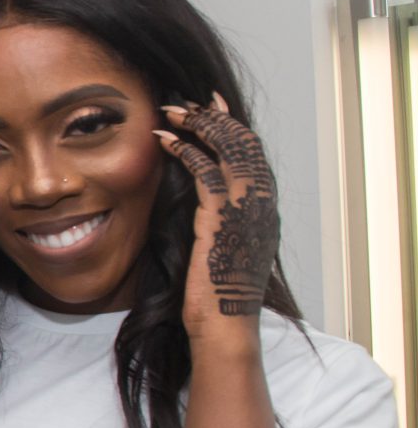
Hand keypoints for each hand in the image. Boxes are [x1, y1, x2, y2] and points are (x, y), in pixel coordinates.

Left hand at [155, 94, 279, 341]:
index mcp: (265, 210)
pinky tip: (163, 141)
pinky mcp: (223, 217)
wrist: (224, 327)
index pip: (254, 155)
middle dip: (214, 116)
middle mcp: (263, 204)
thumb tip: (198, 210)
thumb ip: (218, 224)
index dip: (232, 127)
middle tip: (186, 101)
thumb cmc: (216, 299)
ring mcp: (247, 209)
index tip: (212, 108)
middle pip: (244, 143)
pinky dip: (185, 150)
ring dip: (198, 125)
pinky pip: (206, 171)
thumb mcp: (223, 252)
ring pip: (228, 149)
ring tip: (169, 112)